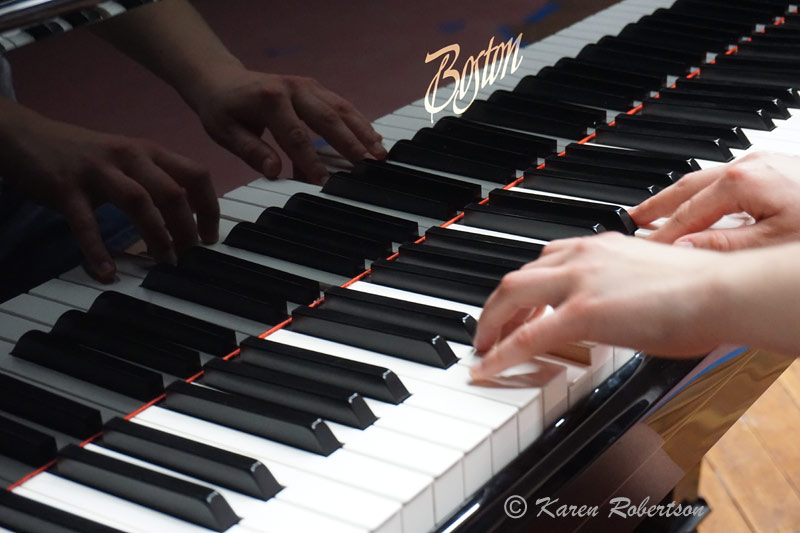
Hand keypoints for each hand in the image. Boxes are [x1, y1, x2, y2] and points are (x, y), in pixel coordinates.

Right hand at [2, 104, 218, 281]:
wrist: (23, 135)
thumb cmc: (84, 155)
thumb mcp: (128, 159)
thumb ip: (156, 180)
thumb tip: (186, 216)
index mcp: (149, 151)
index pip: (196, 175)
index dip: (210, 208)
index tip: (210, 237)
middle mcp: (129, 156)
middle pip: (173, 192)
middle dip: (187, 229)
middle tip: (189, 256)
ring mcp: (97, 170)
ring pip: (139, 202)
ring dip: (157, 236)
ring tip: (165, 263)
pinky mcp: (66, 187)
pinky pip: (86, 223)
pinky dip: (98, 250)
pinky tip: (108, 272)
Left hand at [188, 65, 386, 184]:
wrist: (220, 79)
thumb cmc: (223, 108)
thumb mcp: (226, 132)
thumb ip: (252, 151)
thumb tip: (274, 172)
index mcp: (270, 99)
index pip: (296, 135)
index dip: (311, 161)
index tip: (324, 182)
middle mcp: (294, 88)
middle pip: (327, 118)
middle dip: (350, 143)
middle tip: (368, 164)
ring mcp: (308, 86)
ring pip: (341, 109)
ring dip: (363, 131)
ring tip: (380, 153)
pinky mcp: (316, 89)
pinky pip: (341, 106)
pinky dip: (359, 122)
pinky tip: (374, 139)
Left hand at [470, 233, 728, 378]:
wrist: (719, 290)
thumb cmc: (700, 289)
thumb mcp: (648, 277)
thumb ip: (620, 285)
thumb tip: (616, 306)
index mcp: (598, 248)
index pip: (545, 261)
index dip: (524, 288)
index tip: (517, 307)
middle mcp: (581, 257)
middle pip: (518, 276)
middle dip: (497, 306)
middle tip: (490, 330)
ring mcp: (577, 282)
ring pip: (511, 295)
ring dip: (491, 323)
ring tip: (484, 348)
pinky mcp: (580, 311)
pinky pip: (525, 336)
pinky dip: (500, 352)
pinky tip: (487, 367)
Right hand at [630, 152, 799, 250]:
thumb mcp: (772, 243)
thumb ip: (722, 245)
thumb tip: (681, 248)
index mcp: (743, 182)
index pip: (688, 214)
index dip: (663, 235)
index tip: (643, 250)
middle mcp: (749, 165)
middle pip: (687, 186)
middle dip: (656, 205)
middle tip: (630, 219)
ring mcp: (762, 162)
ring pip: (705, 180)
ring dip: (678, 198)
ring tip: (656, 213)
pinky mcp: (773, 167)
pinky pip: (725, 179)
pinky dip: (703, 194)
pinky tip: (697, 206)